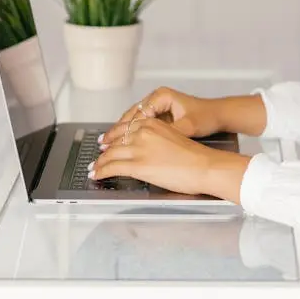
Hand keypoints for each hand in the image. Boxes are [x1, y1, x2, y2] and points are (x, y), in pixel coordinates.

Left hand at [89, 117, 249, 201]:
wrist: (205, 166)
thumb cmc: (196, 157)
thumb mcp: (174, 138)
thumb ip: (157, 140)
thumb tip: (147, 151)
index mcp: (153, 123)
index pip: (126, 128)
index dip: (113, 136)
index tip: (107, 141)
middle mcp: (143, 132)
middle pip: (116, 141)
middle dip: (105, 150)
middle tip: (98, 157)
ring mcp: (139, 148)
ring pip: (111, 154)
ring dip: (100, 163)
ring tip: (94, 168)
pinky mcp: (137, 165)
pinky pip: (112, 167)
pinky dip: (101, 171)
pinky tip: (97, 175)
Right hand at [100, 86, 222, 143]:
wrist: (219, 114)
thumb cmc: (206, 117)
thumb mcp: (187, 127)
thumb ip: (169, 132)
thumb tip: (152, 142)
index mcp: (161, 96)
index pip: (136, 114)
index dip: (122, 129)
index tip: (112, 141)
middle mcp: (157, 98)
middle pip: (131, 115)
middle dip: (117, 131)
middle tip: (103, 143)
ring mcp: (158, 105)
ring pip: (134, 120)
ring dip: (122, 132)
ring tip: (108, 144)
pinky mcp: (161, 114)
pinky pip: (141, 123)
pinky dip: (132, 133)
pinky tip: (124, 144)